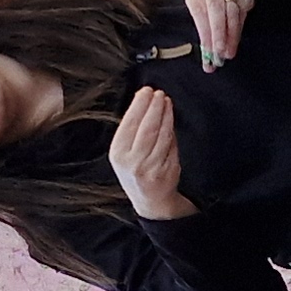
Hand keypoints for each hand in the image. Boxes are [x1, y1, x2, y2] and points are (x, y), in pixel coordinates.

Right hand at [110, 90, 193, 219]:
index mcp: (119, 154)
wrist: (150, 199)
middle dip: (155, 107)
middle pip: (147, 128)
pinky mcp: (167, 171)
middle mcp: (133, 162)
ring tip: (166, 102)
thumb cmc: (137, 169)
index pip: (130, 123)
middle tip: (159, 94)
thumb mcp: (125, 150)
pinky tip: (170, 120)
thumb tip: (143, 100)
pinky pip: (171, 145)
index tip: (146, 91)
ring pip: (162, 135)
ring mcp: (151, 168)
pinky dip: (171, 131)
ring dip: (166, 115)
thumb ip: (133, 128)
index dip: (140, 105)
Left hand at [183, 0, 253, 68]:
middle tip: (220, 51)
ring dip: (231, 35)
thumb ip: (200, 31)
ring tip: (229, 52)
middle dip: (219, 33)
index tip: (207, 49)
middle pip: (216, 9)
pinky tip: (235, 41)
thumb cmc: (205, 3)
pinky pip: (243, 14)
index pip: (199, 11)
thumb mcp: (196, 11)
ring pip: (232, 13)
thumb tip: (206, 60)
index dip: (204, 31)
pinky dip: (239, 30)